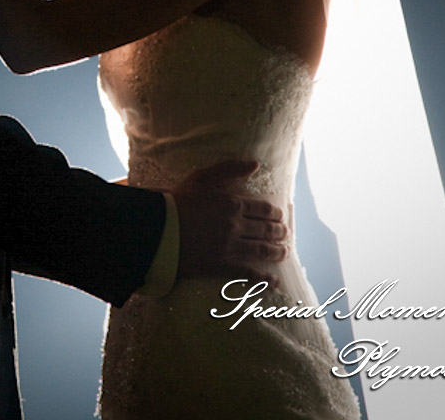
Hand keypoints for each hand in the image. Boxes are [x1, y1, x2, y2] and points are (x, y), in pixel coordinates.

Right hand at [172, 159, 287, 285]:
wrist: (158, 230)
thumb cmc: (178, 201)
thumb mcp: (202, 177)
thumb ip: (229, 168)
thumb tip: (255, 164)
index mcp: (233, 204)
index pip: (264, 209)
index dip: (275, 213)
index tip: (280, 216)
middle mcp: (237, 226)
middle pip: (267, 229)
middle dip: (279, 231)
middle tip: (285, 233)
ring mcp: (231, 247)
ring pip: (263, 250)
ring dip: (277, 252)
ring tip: (284, 252)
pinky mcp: (223, 266)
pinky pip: (250, 274)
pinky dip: (265, 278)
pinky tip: (274, 280)